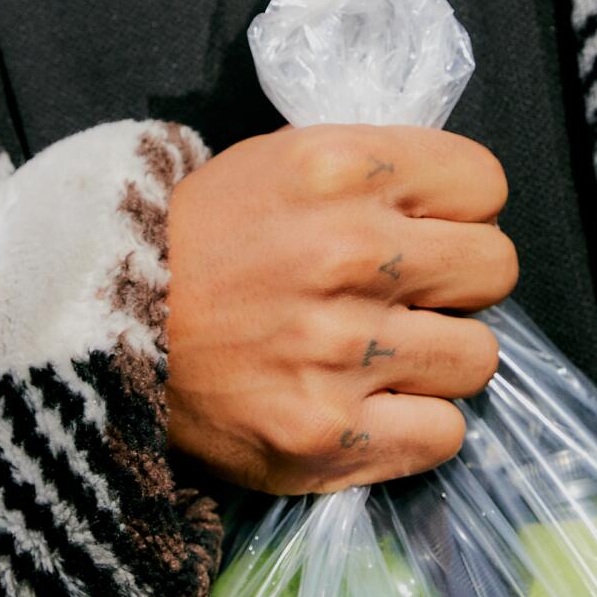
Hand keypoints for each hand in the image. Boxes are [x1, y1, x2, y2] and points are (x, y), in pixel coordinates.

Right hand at [165, 125, 516, 494]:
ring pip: (478, 357)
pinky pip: (444, 435)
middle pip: (495, 269)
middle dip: (459, 284)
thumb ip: (376, 174)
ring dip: (438, 359)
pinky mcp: (325, 433)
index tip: (425, 229)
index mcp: (340, 170)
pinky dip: (415, 427)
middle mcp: (349, 254)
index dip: (460, 210)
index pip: (484, 184)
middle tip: (409, 297)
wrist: (102, 326)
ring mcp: (339, 350)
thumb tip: (463, 207)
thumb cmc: (200, 239)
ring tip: (382, 356)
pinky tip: (370, 407)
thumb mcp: (282, 162)